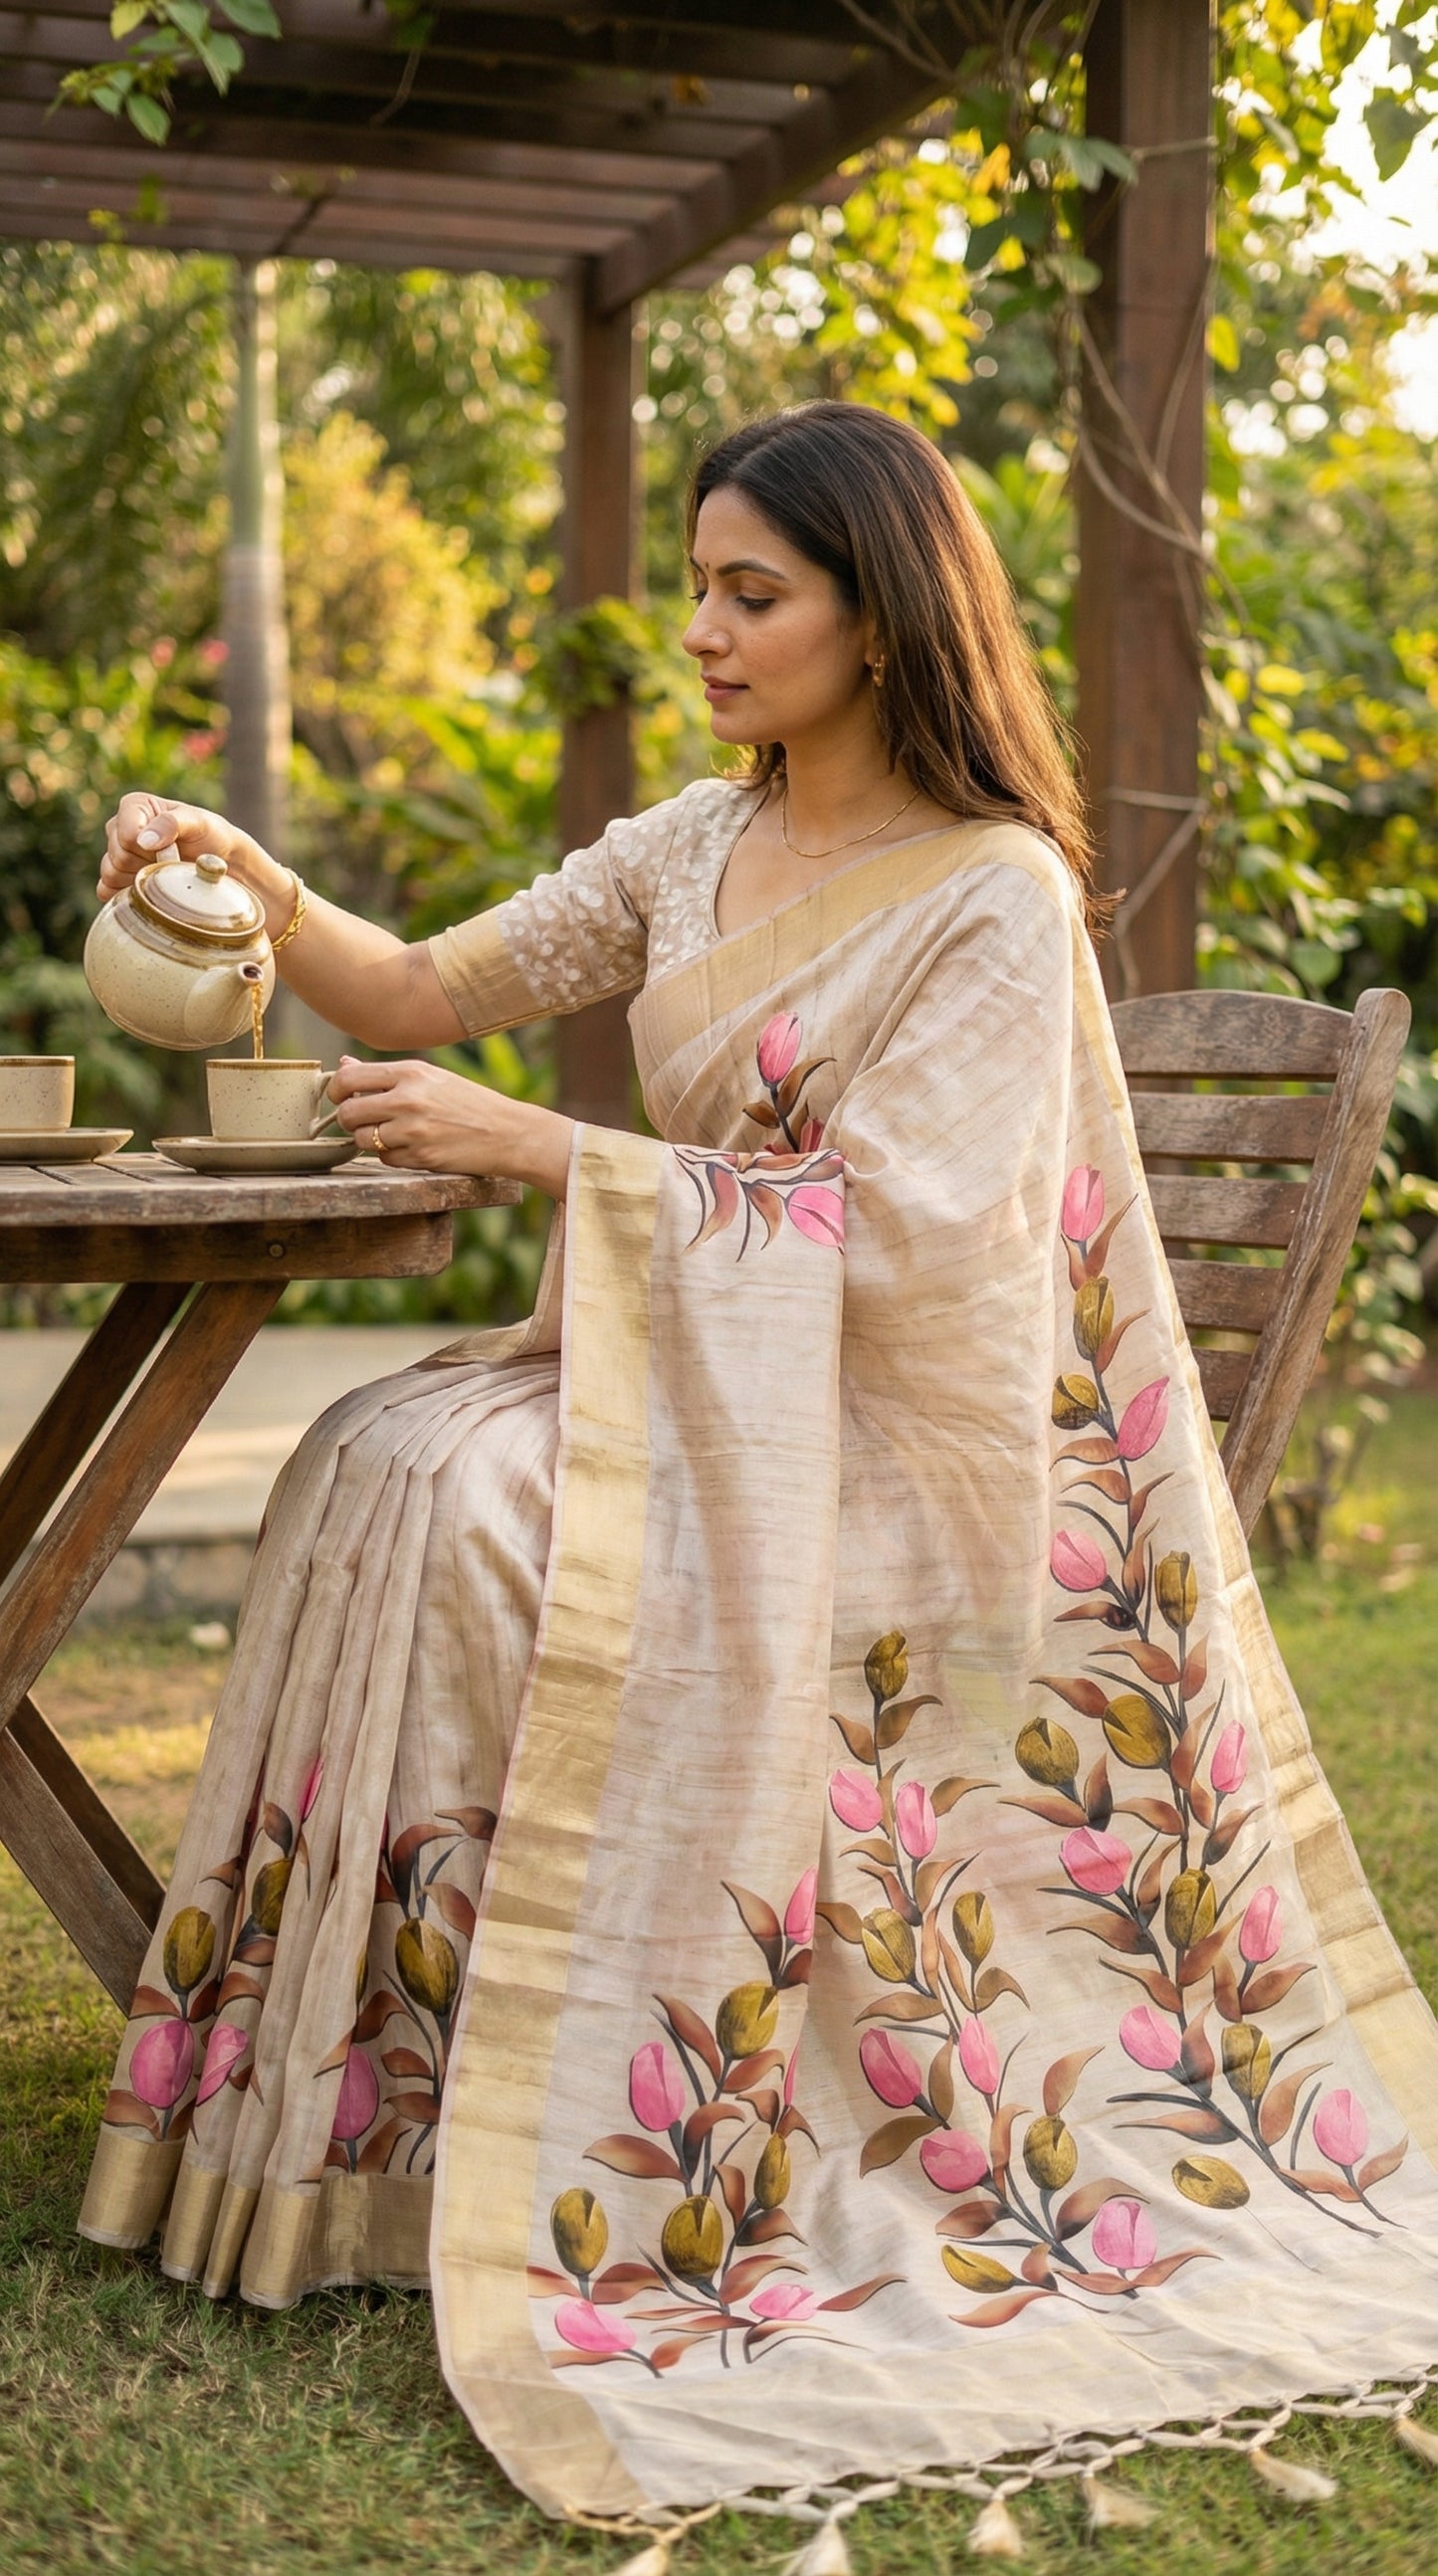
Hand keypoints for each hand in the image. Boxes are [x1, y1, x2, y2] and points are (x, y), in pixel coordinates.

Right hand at [98, 792, 289, 920]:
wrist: (219, 862)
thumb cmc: (210, 836)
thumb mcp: (199, 823)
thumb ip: (171, 823)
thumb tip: (143, 840)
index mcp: (135, 806)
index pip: (124, 833)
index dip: (147, 848)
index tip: (171, 849)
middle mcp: (119, 828)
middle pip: (117, 855)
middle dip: (147, 864)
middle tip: (173, 863)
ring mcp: (116, 854)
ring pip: (110, 874)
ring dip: (139, 880)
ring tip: (164, 874)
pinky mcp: (116, 879)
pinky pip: (106, 891)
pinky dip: (125, 895)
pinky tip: (148, 892)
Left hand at [326, 1056, 574, 1195]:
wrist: (507, 1132)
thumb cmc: (468, 1102)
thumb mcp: (430, 1078)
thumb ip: (385, 1074)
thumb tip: (343, 1063)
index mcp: (410, 1072)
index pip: (348, 1078)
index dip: (335, 1090)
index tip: (339, 1097)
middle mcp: (408, 1099)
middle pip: (348, 1113)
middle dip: (349, 1120)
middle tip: (363, 1121)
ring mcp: (414, 1131)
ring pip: (362, 1140)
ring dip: (369, 1140)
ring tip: (390, 1134)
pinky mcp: (421, 1158)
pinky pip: (384, 1159)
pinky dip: (391, 1156)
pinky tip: (411, 1147)